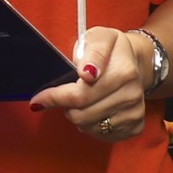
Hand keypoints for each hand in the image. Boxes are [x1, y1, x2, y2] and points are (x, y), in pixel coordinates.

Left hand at [28, 27, 148, 141]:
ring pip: (89, 127)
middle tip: (61, 95)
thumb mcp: (99, 37)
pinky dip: (90, 125)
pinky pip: (101, 135)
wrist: (134, 62)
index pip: (80, 95)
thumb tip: (87, 73)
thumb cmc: (111, 49)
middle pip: (82, 115)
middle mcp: (132, 95)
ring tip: (80, 98)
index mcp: (123, 71)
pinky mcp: (135, 126)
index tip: (38, 100)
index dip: (54, 98)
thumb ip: (92, 52)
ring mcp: (134, 113)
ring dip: (77, 115)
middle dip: (65, 106)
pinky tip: (92, 109)